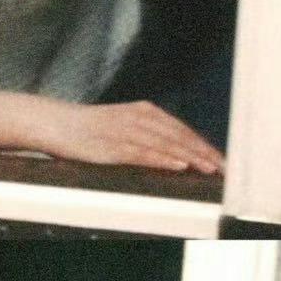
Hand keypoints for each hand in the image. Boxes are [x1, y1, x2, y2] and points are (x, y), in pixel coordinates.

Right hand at [32, 98, 223, 173]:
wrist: (54, 123)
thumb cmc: (88, 129)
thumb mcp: (121, 125)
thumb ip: (146, 134)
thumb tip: (171, 151)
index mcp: (145, 111)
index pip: (182, 130)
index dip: (204, 145)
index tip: (223, 160)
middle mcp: (140, 117)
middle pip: (180, 136)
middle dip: (205, 153)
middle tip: (226, 169)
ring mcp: (127, 131)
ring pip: (167, 145)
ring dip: (191, 158)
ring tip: (211, 169)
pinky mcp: (113, 146)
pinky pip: (144, 153)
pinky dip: (164, 159)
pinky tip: (180, 166)